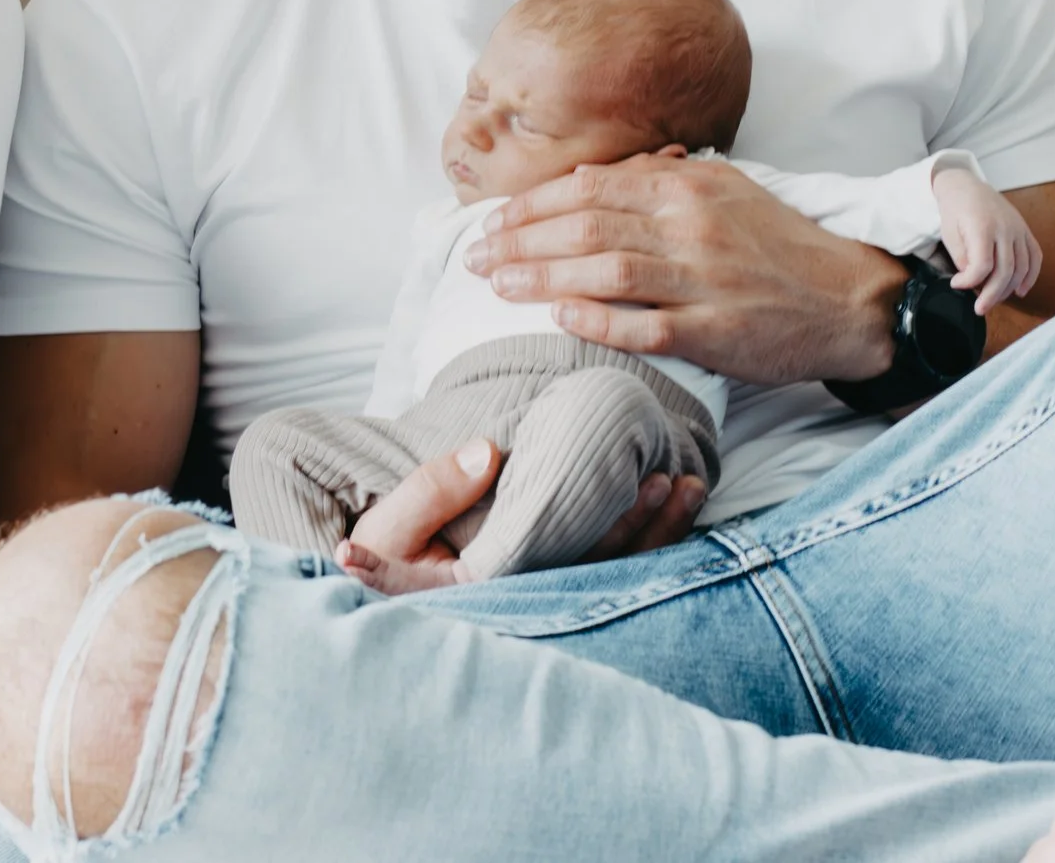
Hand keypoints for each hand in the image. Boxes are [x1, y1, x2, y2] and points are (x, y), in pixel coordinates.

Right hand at [333, 440, 705, 593]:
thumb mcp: (393, 523)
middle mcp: (526, 604)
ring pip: (614, 575)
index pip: (561, 571)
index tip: (658, 484)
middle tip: (673, 476)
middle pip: (601, 571)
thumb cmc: (381, 553)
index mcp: (493, 594)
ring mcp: (542, 601)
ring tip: (682, 483)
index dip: (621, 527)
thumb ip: (433, 489)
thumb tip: (490, 450)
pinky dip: (649, 537)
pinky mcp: (550, 589)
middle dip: (646, 525)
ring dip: (656, 532)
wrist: (372, 577)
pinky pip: (613, 572)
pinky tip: (674, 500)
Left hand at [468, 153, 902, 385]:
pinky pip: (644, 327)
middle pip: (584, 228)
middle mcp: (691, 227)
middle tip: (475, 259)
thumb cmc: (778, 246)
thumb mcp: (724, 191)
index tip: (490, 223)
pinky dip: (596, 322)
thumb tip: (586, 178)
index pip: (588, 189)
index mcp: (688, 187)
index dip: (530, 206)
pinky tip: (558, 319)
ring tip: (497, 287)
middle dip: (519, 242)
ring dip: (541, 278)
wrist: (851, 300)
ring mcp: (704, 280)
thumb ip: (656, 180)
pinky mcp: (716, 331)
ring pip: (604, 273)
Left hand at [933, 166, 1043, 313]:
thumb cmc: (955, 211)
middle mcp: (1005, 228)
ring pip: (1021, 267)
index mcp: (982, 226)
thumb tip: (974, 282)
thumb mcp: (949, 233)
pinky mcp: (1025, 231)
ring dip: (1008, 289)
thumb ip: (963, 258)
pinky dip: (1031, 276)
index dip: (970, 281)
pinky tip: (1020, 291)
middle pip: (1005, 270)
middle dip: (992, 294)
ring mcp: (1019, 229)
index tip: (956, 285)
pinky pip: (1035, 257)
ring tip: (993, 301)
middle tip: (979, 309)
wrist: (967, 186)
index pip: (983, 264)